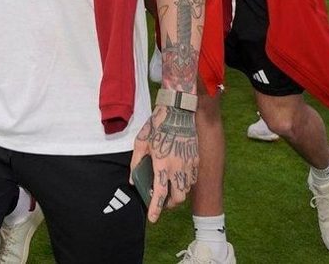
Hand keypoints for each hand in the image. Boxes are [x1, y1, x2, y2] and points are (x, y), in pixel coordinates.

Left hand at [131, 103, 197, 221]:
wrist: (178, 110)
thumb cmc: (157, 125)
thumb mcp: (141, 142)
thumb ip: (135, 163)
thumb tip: (132, 180)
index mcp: (162, 164)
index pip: (159, 193)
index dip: (156, 209)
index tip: (153, 218)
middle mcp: (178, 168)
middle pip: (178, 198)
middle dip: (169, 204)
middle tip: (162, 200)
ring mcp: (189, 164)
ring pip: (187, 190)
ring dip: (178, 193)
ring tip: (169, 188)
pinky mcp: (196, 159)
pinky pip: (192, 178)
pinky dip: (186, 182)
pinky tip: (178, 176)